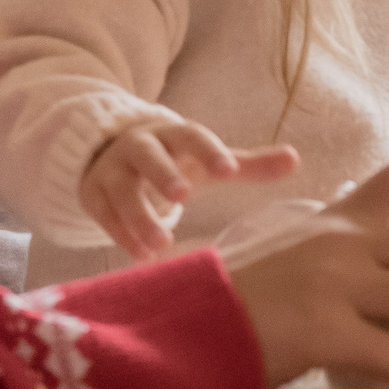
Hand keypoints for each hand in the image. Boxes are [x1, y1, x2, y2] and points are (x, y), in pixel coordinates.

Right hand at [80, 120, 298, 261]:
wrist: (109, 154)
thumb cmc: (173, 160)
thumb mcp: (206, 160)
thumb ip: (247, 164)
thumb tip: (296, 159)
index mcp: (172, 134)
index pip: (190, 135)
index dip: (208, 150)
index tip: (228, 170)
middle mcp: (139, 147)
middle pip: (148, 155)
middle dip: (163, 173)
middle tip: (183, 195)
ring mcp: (112, 169)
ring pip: (121, 188)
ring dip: (139, 214)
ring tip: (161, 242)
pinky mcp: (93, 193)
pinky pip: (104, 213)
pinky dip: (121, 233)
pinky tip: (141, 254)